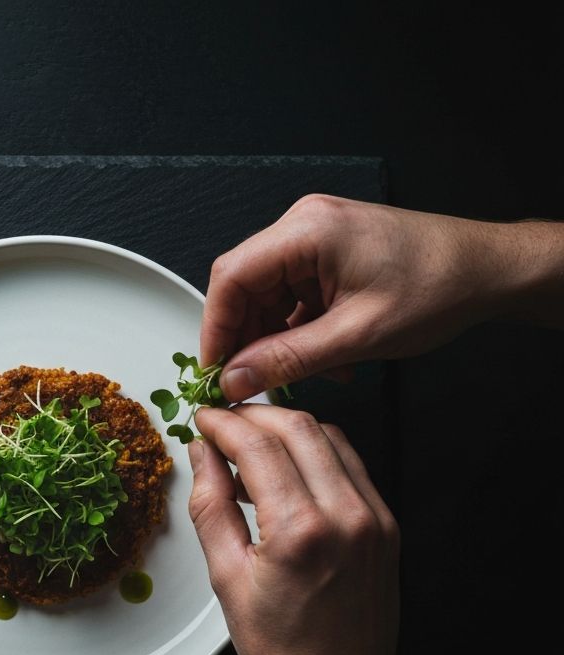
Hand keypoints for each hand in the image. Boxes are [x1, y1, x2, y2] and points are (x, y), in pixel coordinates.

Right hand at [187, 403, 401, 654]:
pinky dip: (315, 452)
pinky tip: (286, 471)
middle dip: (254, 414)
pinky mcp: (386, 525)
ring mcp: (374, 518)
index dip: (223, 423)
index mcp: (301, 532)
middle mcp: (347, 515)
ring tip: (250, 448)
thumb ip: (211, 507)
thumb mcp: (227, 580)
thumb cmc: (282, 653)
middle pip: (299, 426)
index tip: (201, 419)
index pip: (258, 445)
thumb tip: (202, 455)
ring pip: (330, 437)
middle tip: (222, 424)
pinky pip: (350, 464)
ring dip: (286, 428)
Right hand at [202, 194, 518, 401]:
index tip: (214, 371)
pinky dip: (297, 331)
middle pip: (245, 286)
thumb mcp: (356, 335)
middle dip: (245, 339)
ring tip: (301, 373)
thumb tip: (235, 379)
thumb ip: (287, 359)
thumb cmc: (437, 287)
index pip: (231, 277)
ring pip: (267, 295)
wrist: (487, 271)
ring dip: (275, 339)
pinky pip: (292, 296)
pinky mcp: (327, 254)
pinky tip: (322, 358)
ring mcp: (316, 237)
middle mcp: (305, 225)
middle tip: (250, 382)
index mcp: (308, 231)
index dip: (215, 328)